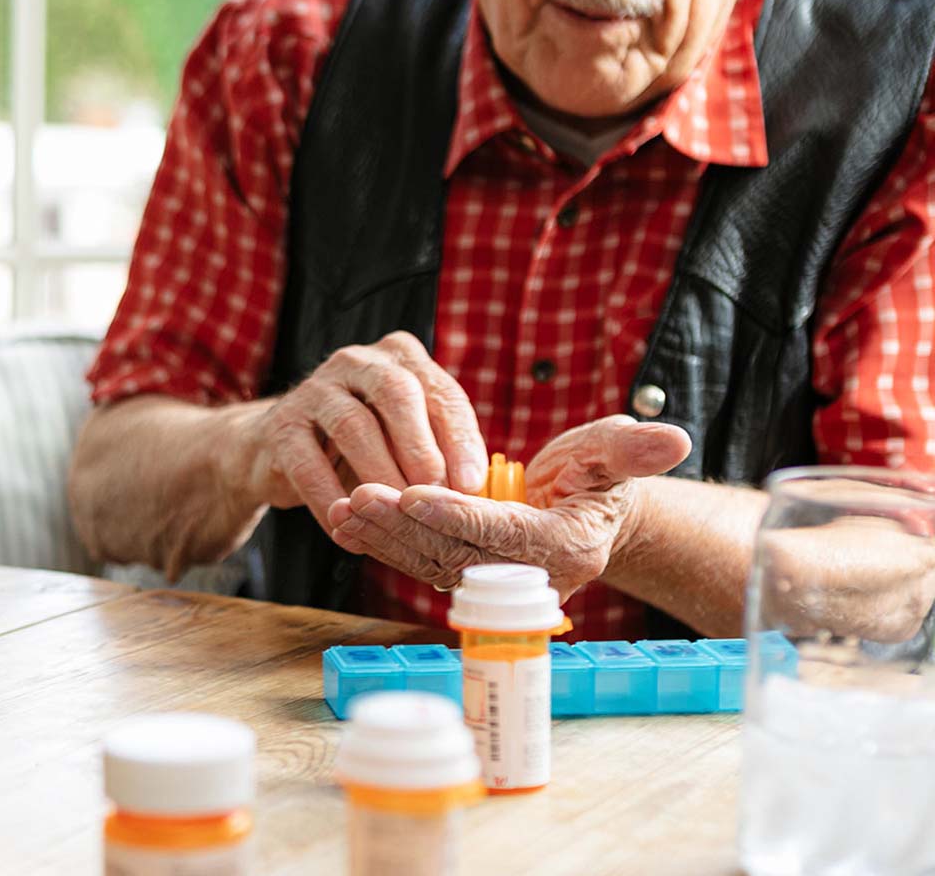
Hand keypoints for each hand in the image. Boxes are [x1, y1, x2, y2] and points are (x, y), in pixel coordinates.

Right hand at [245, 331, 487, 533]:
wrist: (283, 449)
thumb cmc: (364, 445)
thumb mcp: (405, 438)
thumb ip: (440, 451)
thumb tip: (479, 493)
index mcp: (401, 359)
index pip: (441, 392)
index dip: (460, 438)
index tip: (472, 482)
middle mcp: (359, 362)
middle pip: (397, 394)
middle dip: (421, 447)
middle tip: (435, 493)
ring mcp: (316, 388)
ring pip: (353, 425)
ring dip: (379, 475)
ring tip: (396, 514)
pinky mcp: (281, 425)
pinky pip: (308, 463)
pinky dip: (331, 500)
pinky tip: (349, 528)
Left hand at [327, 415, 691, 599]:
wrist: (586, 510)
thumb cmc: (601, 477)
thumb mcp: (616, 455)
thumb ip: (635, 450)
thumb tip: (674, 438)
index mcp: (566, 547)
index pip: (504, 535)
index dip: (460, 515)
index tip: (415, 494)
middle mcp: (528, 576)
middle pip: (456, 554)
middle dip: (405, 527)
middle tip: (360, 496)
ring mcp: (495, 581)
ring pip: (431, 562)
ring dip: (385, 536)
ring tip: (345, 506)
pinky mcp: (468, 572)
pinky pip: (421, 561)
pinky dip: (384, 542)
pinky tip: (348, 521)